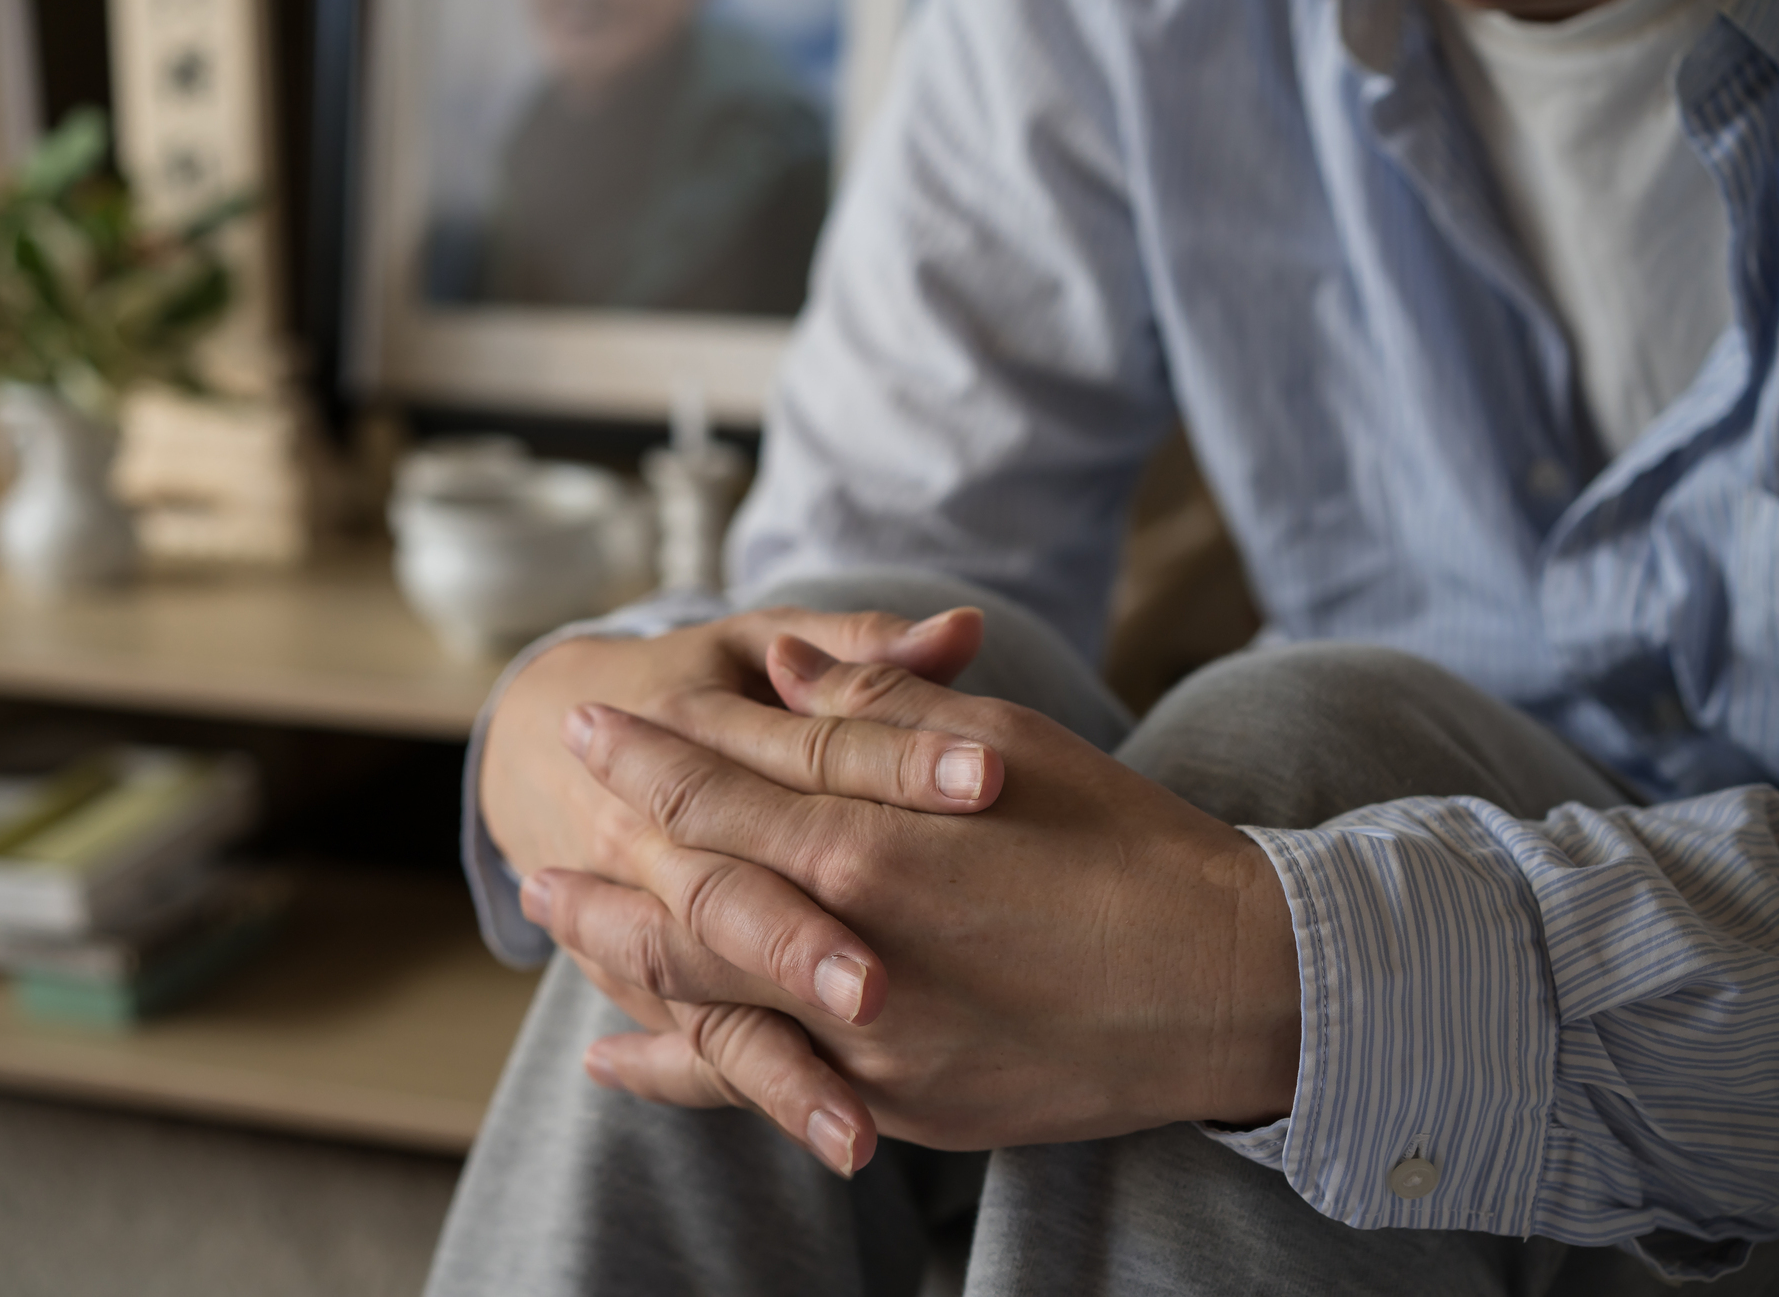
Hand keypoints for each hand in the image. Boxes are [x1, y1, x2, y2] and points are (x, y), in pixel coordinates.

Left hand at [524, 635, 1302, 1158]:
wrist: (1235, 986)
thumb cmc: (1130, 843)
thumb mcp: (1011, 744)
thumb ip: (875, 715)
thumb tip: (776, 674)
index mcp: (876, 845)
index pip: (727, 788)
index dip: (653, 752)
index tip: (593, 724)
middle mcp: (853, 955)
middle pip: (691, 895)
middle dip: (613, 853)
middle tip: (543, 828)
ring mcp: (871, 1046)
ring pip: (705, 995)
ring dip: (619, 953)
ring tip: (551, 920)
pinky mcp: (901, 1105)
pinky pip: (761, 1088)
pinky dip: (681, 1069)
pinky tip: (616, 1057)